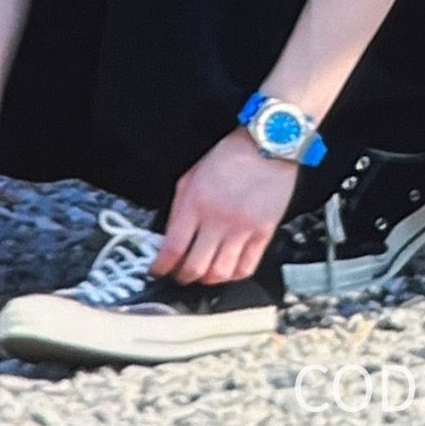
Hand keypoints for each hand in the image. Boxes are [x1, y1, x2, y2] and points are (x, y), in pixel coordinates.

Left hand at [150, 128, 297, 285]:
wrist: (266, 145)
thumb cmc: (229, 156)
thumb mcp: (192, 175)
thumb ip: (180, 207)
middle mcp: (217, 220)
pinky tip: (228, 270)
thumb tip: (170, 237)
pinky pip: (247, 267)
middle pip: (195, 267)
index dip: (161, 266)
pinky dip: (234, 276)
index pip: (173, 248)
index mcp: (195, 203)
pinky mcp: (263, 233)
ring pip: (220, 274)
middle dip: (182, 277)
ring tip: (203, 275)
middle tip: (179, 275)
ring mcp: (241, 229)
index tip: (158, 270)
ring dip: (207, 280)